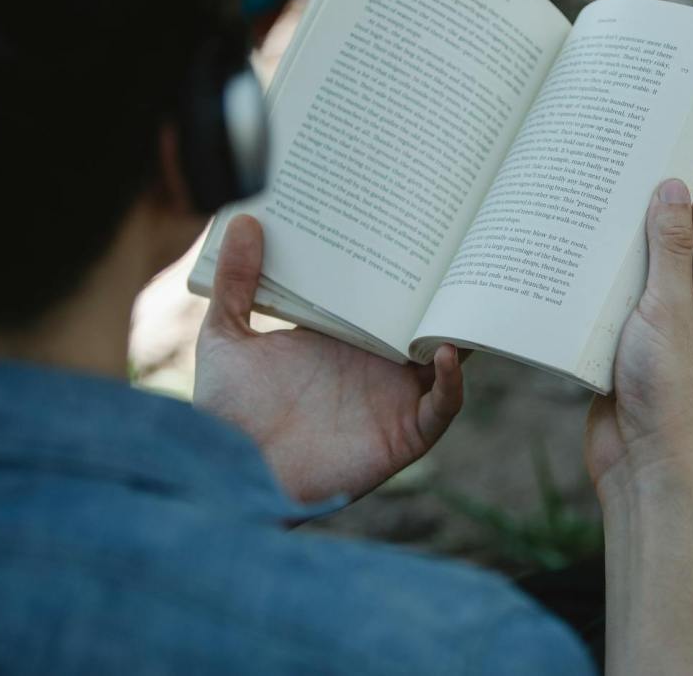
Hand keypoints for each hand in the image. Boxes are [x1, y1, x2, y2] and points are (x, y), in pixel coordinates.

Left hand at [193, 215, 463, 503]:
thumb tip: (248, 218)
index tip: (415, 224)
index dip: (403, 266)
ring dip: (459, 328)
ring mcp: (393, 398)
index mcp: (342, 338)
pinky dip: (454, 382)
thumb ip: (237, 281)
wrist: (233, 474)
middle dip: (444, 289)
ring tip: (465, 291)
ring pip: (445, 357)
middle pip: (423, 320)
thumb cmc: (228, 414)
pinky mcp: (404, 433)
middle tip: (458, 247)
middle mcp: (374, 364)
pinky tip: (446, 352)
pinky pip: (443, 406)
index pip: (385, 296)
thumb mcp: (226, 337)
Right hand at [586, 180, 692, 497]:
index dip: (677, 194)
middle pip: (672, 245)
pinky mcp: (636, 344)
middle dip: (640, 223)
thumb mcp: (669, 308)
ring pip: (641, 273)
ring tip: (582, 219)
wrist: (642, 463)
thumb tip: (671, 189)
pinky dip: (599, 286)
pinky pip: (619, 301)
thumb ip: (670, 247)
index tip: (642, 162)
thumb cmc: (670, 391)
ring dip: (615, 256)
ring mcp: (670, 326)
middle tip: (603, 185)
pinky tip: (569, 265)